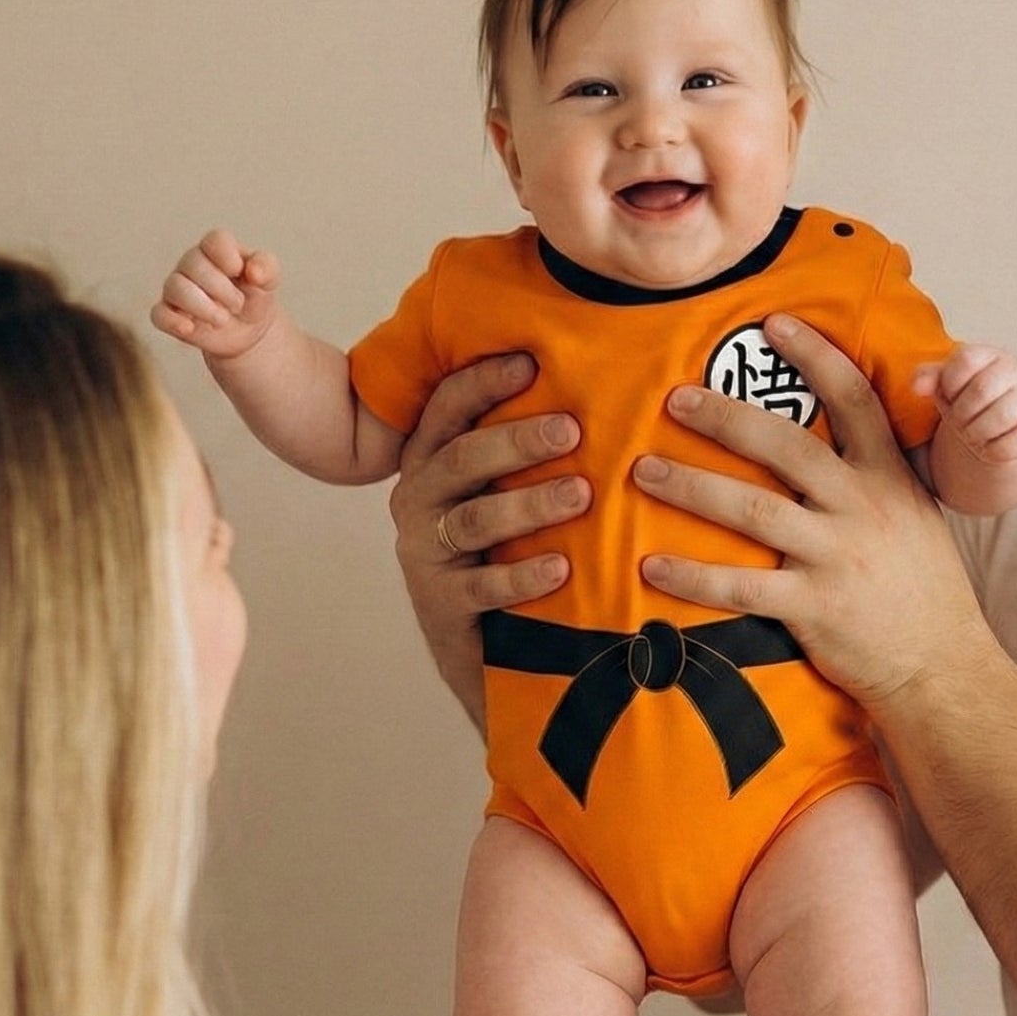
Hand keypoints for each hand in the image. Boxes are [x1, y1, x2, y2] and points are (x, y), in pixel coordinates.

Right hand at [151, 228, 284, 360]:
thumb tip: (253, 272)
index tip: (239, 272)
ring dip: (203, 307)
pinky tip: (190, 328)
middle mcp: (191, 263)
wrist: (247, 329)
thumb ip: (267, 268)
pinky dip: (173, 321)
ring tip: (222, 320)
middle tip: (238, 305)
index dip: (228, 257)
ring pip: (175, 288)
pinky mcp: (168, 314)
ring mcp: (176, 288)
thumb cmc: (253, 296)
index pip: (214, 240)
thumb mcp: (268, 280)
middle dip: (221, 289)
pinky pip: (159, 314)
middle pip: (194, 264)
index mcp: (216, 249)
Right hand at [389, 354, 587, 722]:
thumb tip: (598, 383)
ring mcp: (425, 553)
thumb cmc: (507, 552)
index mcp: (432, 460)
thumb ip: (528, 448)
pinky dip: (523, 575)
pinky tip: (562, 567)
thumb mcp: (508, 493)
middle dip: (518, 440)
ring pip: (476, 520)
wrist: (484, 653)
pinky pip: (482, 587)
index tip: (530, 362)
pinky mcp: (441, 604)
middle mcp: (418, 499)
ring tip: (581, 494)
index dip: (483, 381)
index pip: (448, 408)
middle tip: (573, 429)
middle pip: (463, 458)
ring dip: (530, 504)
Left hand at [633, 314, 986, 712]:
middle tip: (674, 398)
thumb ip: (877, 472)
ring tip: (643, 471)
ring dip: (691, 486)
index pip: (853, 399)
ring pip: (751, 511)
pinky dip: (692, 576)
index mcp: (888, 476)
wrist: (943, 665)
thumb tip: (841, 429)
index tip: (773, 323)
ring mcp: (836, 557)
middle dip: (724, 417)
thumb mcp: (914, 513)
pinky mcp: (813, 608)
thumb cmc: (922, 587)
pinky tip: (650, 566)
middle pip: (784, 446)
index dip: (814, 356)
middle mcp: (862, 507)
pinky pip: (740, 588)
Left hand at [921, 343, 1016, 466]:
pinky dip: (990, 450)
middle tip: (960, 419)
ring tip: (973, 432)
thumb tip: (918, 386)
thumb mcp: (946, 386)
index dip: (950, 383)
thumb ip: (929, 378)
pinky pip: (1007, 445)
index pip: (965, 360)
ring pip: (998, 418)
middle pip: (981, 391)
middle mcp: (1013, 373)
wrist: (1000, 430)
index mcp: (989, 355)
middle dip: (961, 412)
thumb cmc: (968, 401)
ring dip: (975, 433)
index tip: (951, 394)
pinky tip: (990, 443)